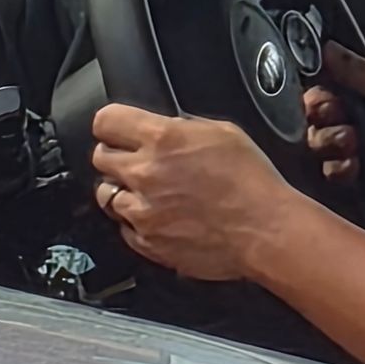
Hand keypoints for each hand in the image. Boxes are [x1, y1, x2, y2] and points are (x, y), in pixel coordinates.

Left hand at [91, 103, 305, 281]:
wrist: (264, 230)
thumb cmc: (252, 181)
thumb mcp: (223, 131)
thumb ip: (184, 127)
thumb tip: (166, 128)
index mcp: (163, 139)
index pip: (106, 121)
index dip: (111, 123)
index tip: (117, 127)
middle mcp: (145, 174)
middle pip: (99, 156)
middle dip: (116, 153)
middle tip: (136, 158)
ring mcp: (142, 212)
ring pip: (106, 194)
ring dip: (123, 189)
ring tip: (150, 190)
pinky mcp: (146, 243)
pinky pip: (123, 227)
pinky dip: (136, 220)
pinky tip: (161, 215)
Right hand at [303, 45, 364, 226]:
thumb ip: (359, 71)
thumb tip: (327, 45)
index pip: (340, 67)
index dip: (323, 74)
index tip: (317, 82)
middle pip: (324, 102)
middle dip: (323, 111)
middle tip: (335, 116)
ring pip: (323, 135)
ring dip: (330, 140)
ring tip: (351, 145)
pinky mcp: (362, 169)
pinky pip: (333, 165)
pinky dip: (339, 167)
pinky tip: (354, 169)